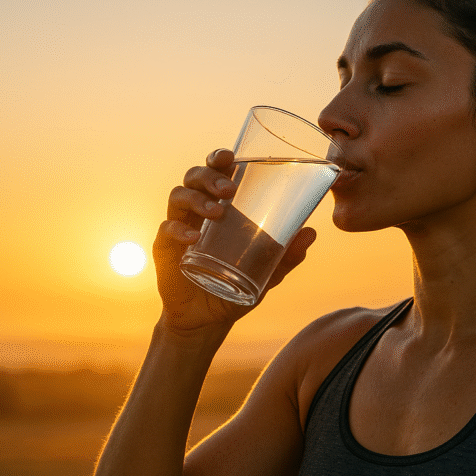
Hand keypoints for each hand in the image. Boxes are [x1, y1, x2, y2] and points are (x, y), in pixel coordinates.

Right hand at [152, 149, 317, 333]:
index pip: (215, 173)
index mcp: (218, 207)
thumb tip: (311, 233)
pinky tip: (192, 238)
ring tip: (218, 211)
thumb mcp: (267, 272)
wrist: (208, 320)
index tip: (230, 156)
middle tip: (228, 189)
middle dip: (209, 175)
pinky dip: (178, 230)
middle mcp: (196, 212)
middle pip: (194, 177)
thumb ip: (287, 255)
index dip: (218, 158)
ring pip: (178, 196)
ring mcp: (178, 228)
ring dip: (197, 199)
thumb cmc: (236, 286)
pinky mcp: (165, 249)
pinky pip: (166, 230)